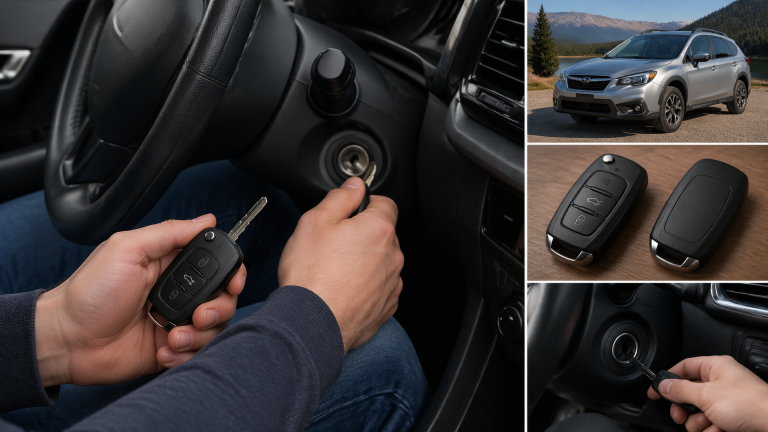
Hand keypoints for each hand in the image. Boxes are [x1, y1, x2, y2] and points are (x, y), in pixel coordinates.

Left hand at [34, 215, 246, 386]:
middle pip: (224, 298)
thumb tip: (206, 220)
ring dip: (200, 334)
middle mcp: (178, 292)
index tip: (232, 282)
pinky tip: (163, 350)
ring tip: (173, 337)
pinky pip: (197, 352)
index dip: (232, 272)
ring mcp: (176, 321)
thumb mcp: (126, 249)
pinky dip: (185, 354)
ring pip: (215, 327)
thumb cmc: (88, 294)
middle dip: (219, 308)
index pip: (217, 263)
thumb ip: (168, 232)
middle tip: (198, 315)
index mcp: (170, 264)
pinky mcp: (171, 348)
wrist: (67, 341)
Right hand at [277, 176, 403, 352]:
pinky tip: (341, 290)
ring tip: (334, 271)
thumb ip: (340, 197)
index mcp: (379, 230)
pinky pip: (378, 288)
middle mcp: (393, 256)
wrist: (311, 323)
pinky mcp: (385, 307)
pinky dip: (364, 287)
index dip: (365, 205)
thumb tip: (355, 186)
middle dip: (362, 236)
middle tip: (333, 245)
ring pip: (380, 263)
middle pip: (382, 235)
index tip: (349, 213)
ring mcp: (391, 284)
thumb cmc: (311, 275)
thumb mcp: (315, 221)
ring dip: (364, 262)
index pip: (386, 204)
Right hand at [648, 355, 767, 431]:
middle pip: (690, 393)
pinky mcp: (735, 416)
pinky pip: (713, 422)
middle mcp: (722, 380)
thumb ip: (680, 390)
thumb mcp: (706, 396)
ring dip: (699, 422)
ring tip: (707, 426)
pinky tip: (718, 431)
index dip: (667, 379)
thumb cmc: (749, 404)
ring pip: (700, 410)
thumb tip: (663, 385)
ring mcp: (729, 399)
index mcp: (715, 367)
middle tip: (680, 416)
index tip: (655, 391)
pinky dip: (712, 429)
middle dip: (685, 408)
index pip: (683, 367)